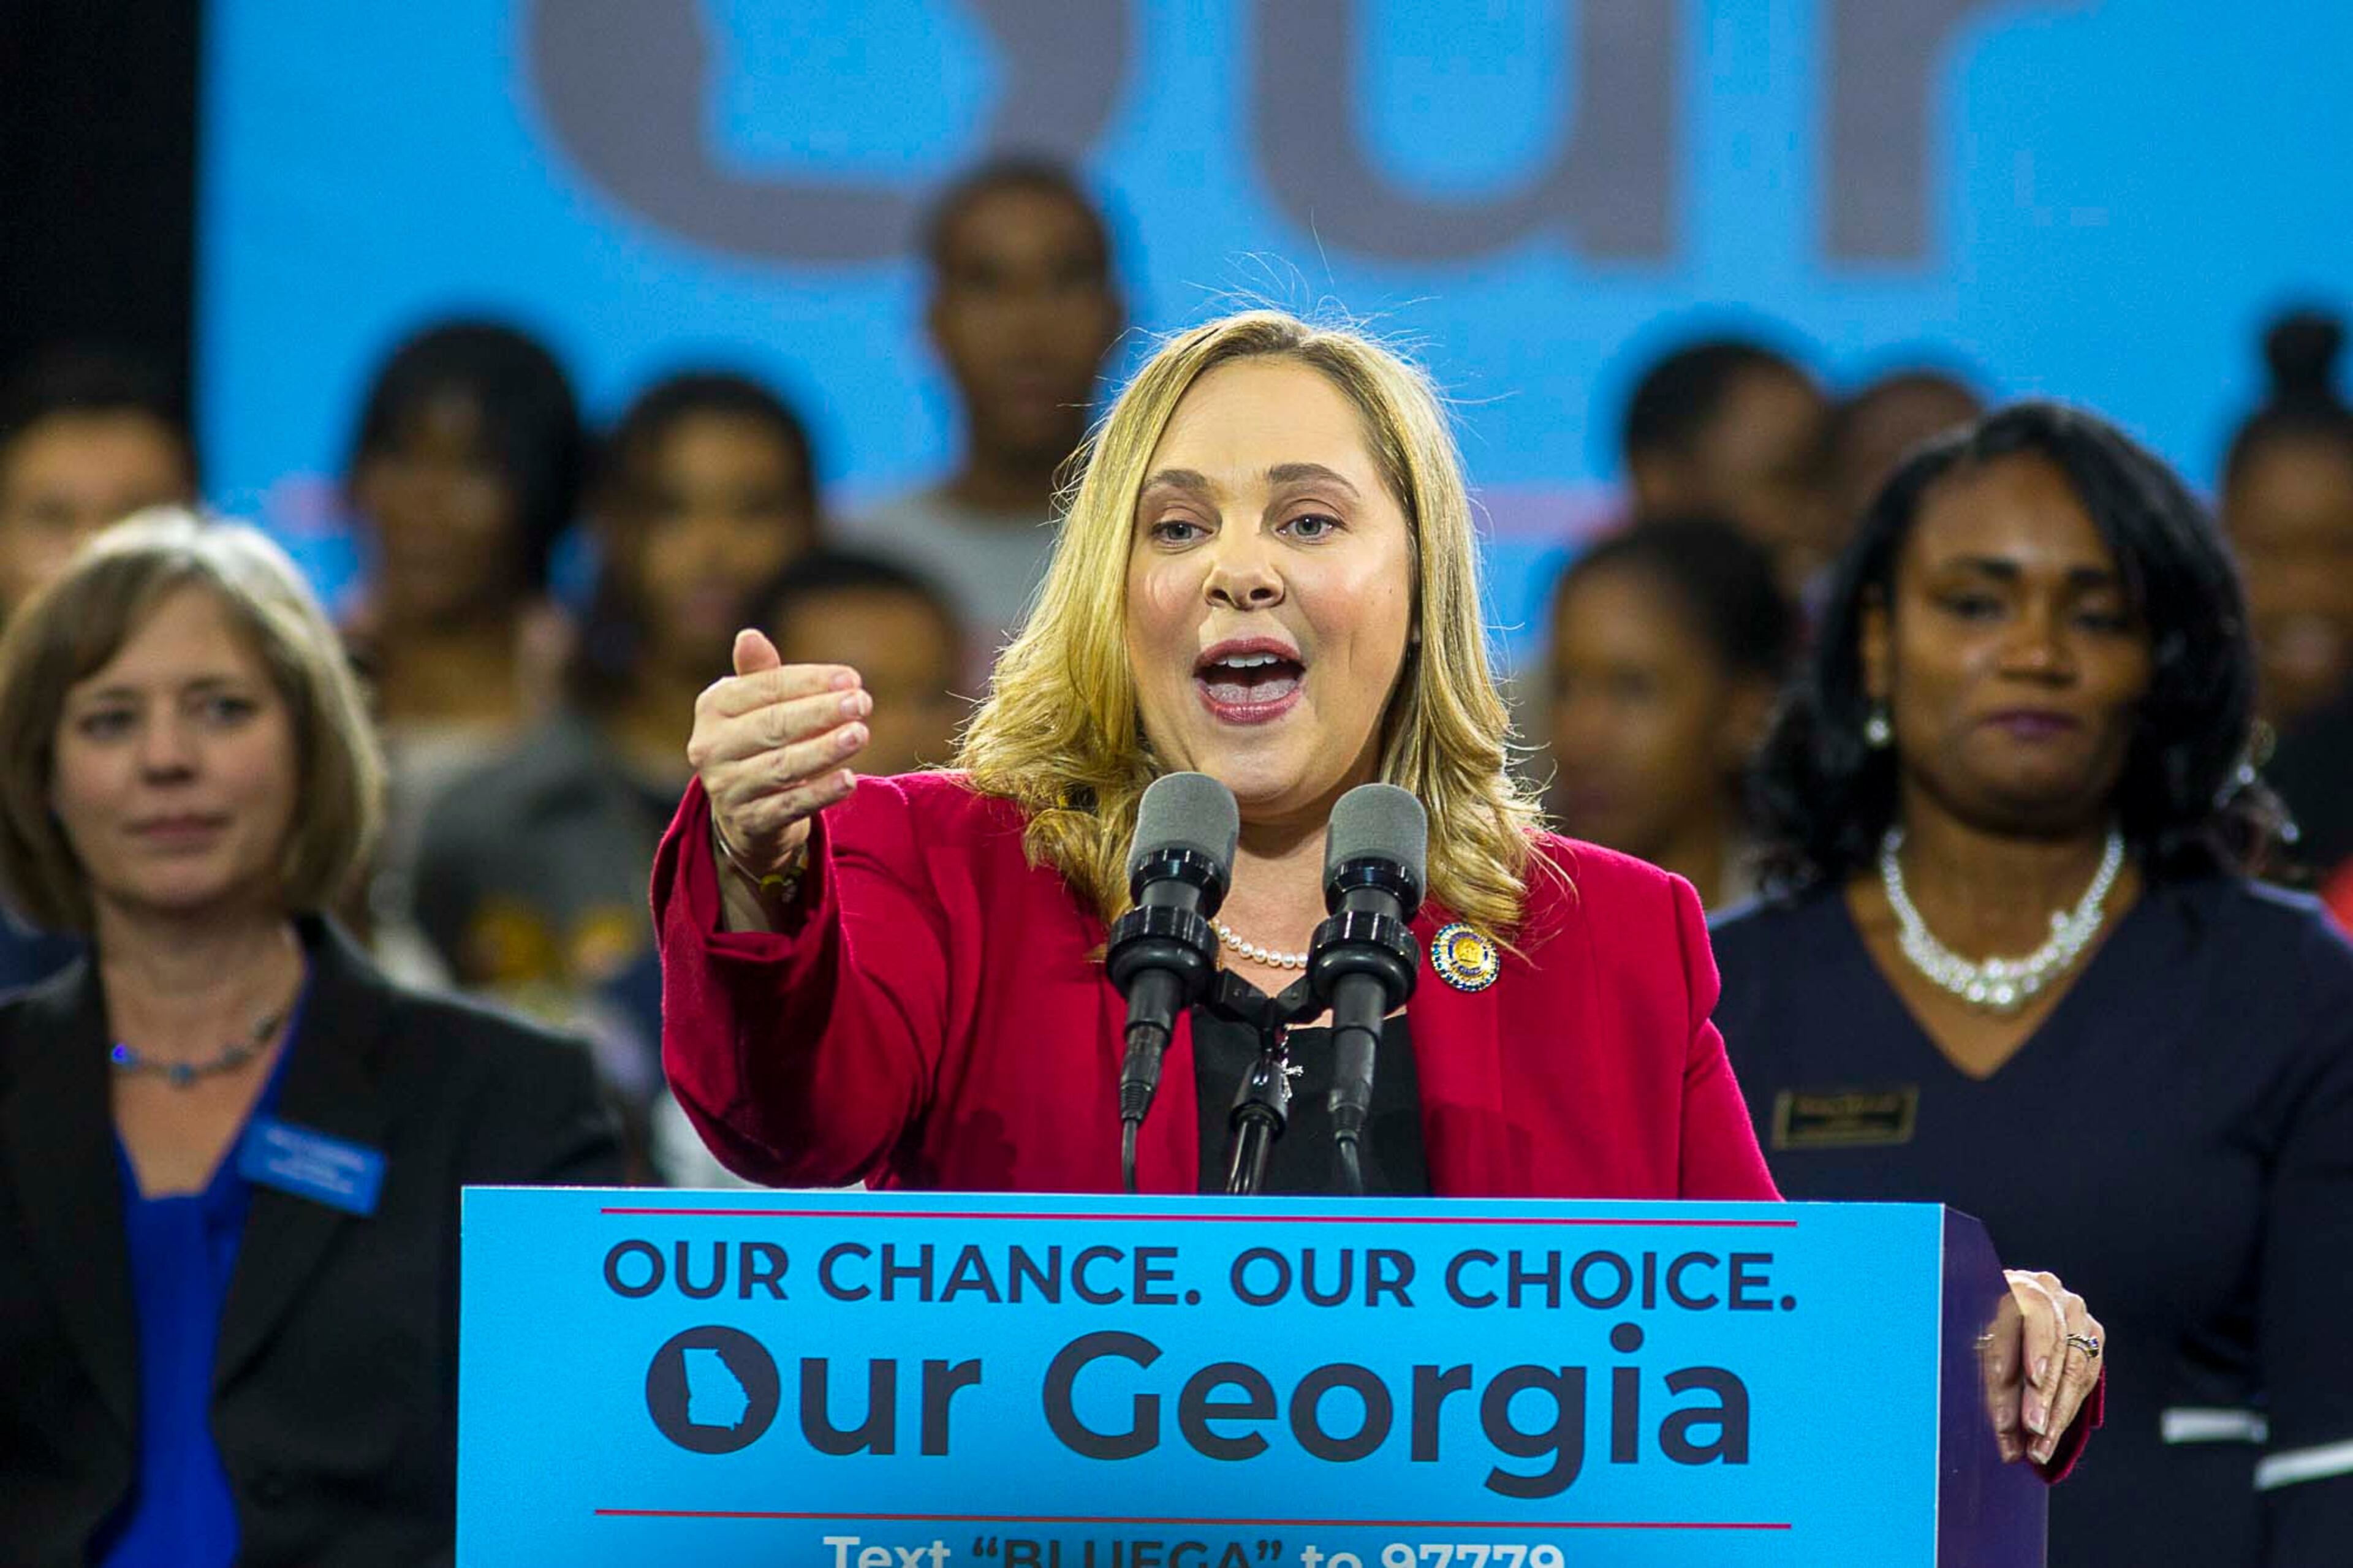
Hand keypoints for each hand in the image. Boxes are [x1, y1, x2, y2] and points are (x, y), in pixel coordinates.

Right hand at [686, 629, 868, 886]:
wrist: (746, 814)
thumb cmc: (759, 744)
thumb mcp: (756, 707)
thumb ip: (761, 675)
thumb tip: (749, 635)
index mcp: (713, 708)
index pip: (764, 688)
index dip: (810, 682)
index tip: (852, 679)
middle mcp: (711, 747)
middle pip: (773, 725)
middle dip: (821, 713)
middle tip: (862, 703)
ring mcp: (727, 788)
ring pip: (782, 767)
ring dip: (825, 750)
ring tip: (860, 734)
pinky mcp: (749, 823)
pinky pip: (789, 806)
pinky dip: (820, 793)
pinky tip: (849, 780)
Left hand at [1982, 1268, 2104, 1465]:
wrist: (1997, 1312)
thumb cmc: (1975, 1328)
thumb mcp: (1972, 1347)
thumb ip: (1989, 1384)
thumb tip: (2005, 1438)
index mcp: (2013, 1281)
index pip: (2032, 1312)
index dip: (2034, 1346)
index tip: (2033, 1380)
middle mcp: (2048, 1289)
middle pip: (2056, 1344)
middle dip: (2044, 1394)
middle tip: (2033, 1429)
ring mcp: (2073, 1310)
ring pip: (2075, 1365)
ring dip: (2057, 1411)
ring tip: (2040, 1446)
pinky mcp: (2091, 1333)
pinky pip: (2086, 1375)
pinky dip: (2067, 1407)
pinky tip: (2052, 1432)